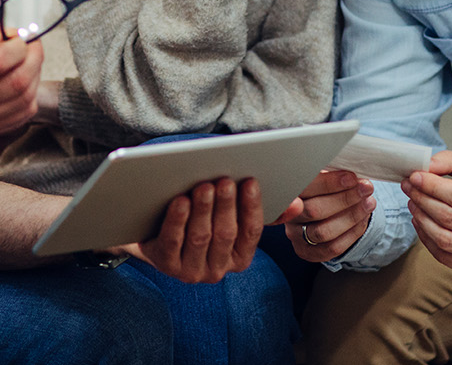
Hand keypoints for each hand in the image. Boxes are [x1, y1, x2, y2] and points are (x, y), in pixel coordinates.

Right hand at [0, 21, 41, 142]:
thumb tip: (10, 33)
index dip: (19, 44)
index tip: (20, 36)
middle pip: (16, 82)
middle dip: (34, 58)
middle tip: (31, 46)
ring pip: (23, 101)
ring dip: (34, 77)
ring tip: (27, 62)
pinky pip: (19, 118)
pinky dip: (28, 98)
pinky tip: (22, 84)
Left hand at [125, 177, 264, 283]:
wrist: (155, 237)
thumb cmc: (202, 221)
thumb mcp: (232, 218)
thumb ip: (264, 212)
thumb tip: (297, 205)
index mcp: (239, 257)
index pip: (251, 232)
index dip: (252, 206)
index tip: (251, 180)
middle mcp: (218, 270)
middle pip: (225, 234)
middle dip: (226, 205)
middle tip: (225, 180)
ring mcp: (191, 271)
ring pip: (200, 237)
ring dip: (203, 210)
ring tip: (204, 186)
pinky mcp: (166, 265)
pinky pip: (173, 241)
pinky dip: (177, 220)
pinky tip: (180, 201)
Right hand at [286, 169, 375, 261]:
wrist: (323, 212)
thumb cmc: (323, 187)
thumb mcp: (321, 174)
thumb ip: (328, 170)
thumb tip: (348, 160)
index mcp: (287, 191)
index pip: (304, 188)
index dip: (329, 184)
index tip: (351, 177)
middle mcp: (288, 216)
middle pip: (314, 211)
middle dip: (345, 199)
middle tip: (366, 188)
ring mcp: (296, 236)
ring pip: (323, 232)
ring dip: (351, 216)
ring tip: (369, 203)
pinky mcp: (307, 252)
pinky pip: (332, 248)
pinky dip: (352, 233)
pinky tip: (363, 219)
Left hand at [401, 151, 451, 278]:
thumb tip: (425, 166)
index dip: (432, 186)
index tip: (414, 176)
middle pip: (448, 217)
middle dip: (422, 199)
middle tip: (408, 187)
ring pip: (443, 238)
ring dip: (421, 219)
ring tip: (413, 202)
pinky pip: (444, 256)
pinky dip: (426, 238)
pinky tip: (421, 222)